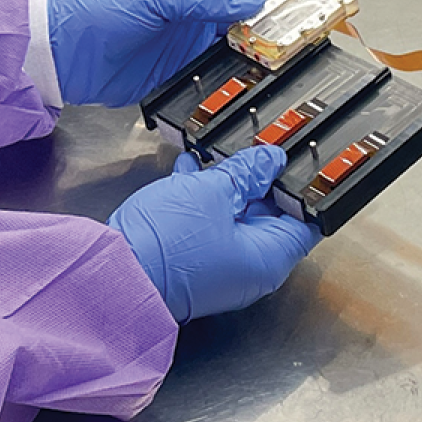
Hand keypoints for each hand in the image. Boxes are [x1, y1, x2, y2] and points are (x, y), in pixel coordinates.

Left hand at [47, 0, 337, 106]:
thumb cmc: (96, 9)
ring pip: (244, 44)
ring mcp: (190, 41)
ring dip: (269, 52)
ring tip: (301, 59)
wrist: (62, 51)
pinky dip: (243, 79)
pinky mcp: (181, 72)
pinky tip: (261, 85)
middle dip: (291, 16)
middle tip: (324, 27)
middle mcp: (196, 9)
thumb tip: (248, 0)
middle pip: (256, 10)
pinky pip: (222, 74)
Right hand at [108, 145, 319, 321]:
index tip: (294, 160)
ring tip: (216, 152)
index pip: (303, 221)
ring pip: (234, 217)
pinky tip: (188, 169)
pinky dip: (204, 197)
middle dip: (258, 179)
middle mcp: (250, 268)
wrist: (118, 273)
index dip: (300, 187)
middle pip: (268, 216)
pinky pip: (209, 223)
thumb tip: (270, 161)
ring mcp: (221, 266)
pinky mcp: (194, 260)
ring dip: (226, 184)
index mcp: (268, 258)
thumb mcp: (212, 191)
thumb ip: (246, 172)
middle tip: (252, 147)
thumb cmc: (168, 244)